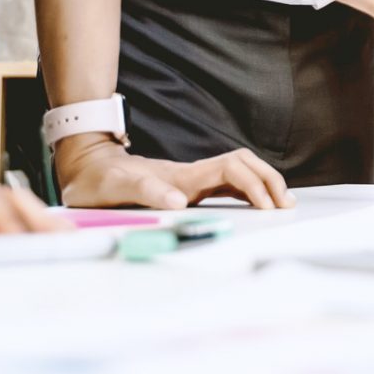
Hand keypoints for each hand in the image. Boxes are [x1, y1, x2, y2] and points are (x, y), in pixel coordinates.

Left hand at [52, 135, 292, 209]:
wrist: (87, 167)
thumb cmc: (100, 179)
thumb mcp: (116, 187)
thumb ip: (147, 191)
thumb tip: (179, 202)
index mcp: (182, 176)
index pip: (231, 171)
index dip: (254, 186)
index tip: (267, 208)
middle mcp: (192, 175)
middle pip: (245, 165)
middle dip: (269, 181)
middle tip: (286, 206)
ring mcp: (193, 179)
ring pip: (240, 172)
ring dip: (263, 183)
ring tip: (282, 204)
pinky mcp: (189, 186)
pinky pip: (228, 183)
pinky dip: (249, 190)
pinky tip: (257, 204)